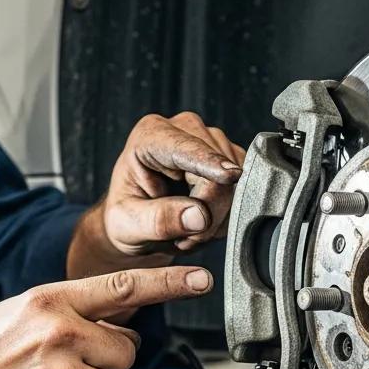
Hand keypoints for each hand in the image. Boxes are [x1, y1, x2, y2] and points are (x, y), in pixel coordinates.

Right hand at [0, 265, 212, 368]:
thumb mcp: (17, 315)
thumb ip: (70, 312)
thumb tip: (120, 322)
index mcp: (48, 302)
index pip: (122, 286)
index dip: (168, 283)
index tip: (200, 279)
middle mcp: (59, 334)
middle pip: (127, 349)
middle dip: (107, 361)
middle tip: (66, 367)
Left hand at [67, 112, 245, 277]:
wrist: (138, 224)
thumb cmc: (125, 217)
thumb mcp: (128, 224)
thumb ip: (160, 220)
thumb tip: (199, 217)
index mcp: (150, 136)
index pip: (186, 148)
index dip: (209, 164)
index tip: (231, 176)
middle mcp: (184, 129)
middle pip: (217, 173)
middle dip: (208, 213)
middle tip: (186, 239)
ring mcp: (211, 141)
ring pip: (236, 184)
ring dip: (217, 218)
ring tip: (189, 232)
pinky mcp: (229, 158)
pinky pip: (244, 190)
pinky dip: (227, 216)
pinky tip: (205, 223)